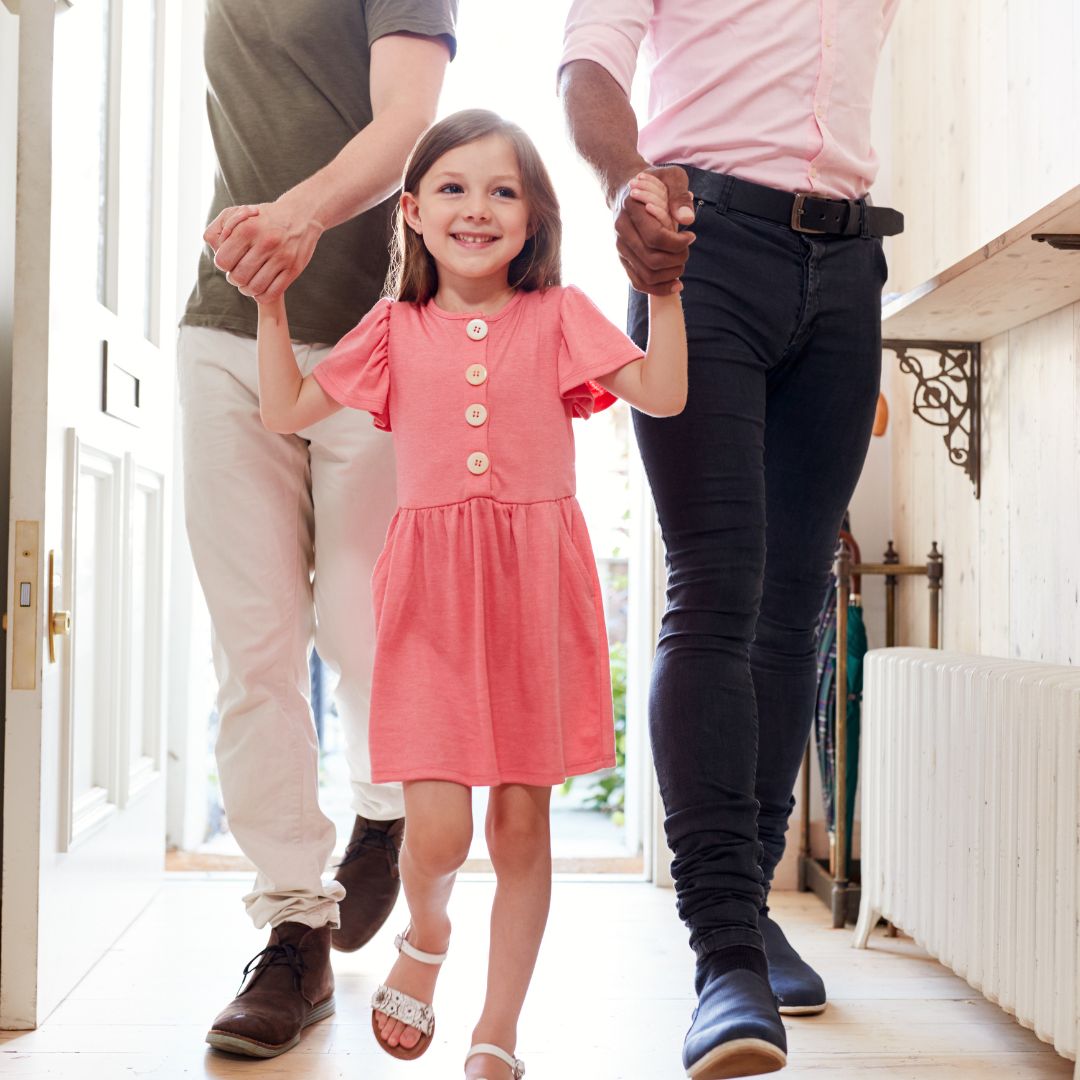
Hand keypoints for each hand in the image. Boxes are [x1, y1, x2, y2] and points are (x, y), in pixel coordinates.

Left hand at [204, 194, 324, 302]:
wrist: (301, 214)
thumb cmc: (264, 217)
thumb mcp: (239, 213)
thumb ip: (220, 229)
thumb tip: (215, 250)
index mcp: (248, 228)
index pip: (223, 260)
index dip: (223, 265)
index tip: (229, 262)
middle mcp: (265, 242)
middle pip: (238, 276)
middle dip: (234, 279)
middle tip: (238, 274)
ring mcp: (282, 257)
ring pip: (255, 287)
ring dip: (247, 290)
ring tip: (248, 284)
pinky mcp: (294, 269)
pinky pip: (272, 293)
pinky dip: (262, 296)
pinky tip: (260, 289)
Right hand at [613, 165, 695, 295]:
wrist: (627, 190)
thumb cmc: (654, 184)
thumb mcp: (671, 177)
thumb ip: (680, 195)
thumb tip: (688, 220)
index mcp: (632, 209)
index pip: (655, 237)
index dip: (678, 243)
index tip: (691, 236)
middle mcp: (622, 232)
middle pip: (652, 259)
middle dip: (677, 259)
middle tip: (687, 249)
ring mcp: (620, 248)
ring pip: (646, 275)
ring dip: (670, 275)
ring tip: (681, 263)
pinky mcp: (623, 260)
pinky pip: (638, 283)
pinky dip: (658, 288)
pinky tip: (675, 284)